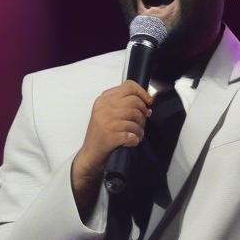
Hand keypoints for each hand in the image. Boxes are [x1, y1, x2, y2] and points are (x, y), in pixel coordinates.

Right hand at [71, 81, 153, 216]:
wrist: (91, 154)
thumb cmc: (103, 133)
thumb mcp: (109, 113)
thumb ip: (125, 105)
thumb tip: (149, 104)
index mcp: (104, 99)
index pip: (129, 86)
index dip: (142, 93)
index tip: (148, 102)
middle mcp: (104, 108)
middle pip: (135, 102)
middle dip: (143, 114)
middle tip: (141, 123)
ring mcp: (106, 122)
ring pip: (136, 119)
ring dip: (140, 129)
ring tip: (136, 134)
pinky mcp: (110, 137)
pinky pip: (133, 135)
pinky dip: (136, 139)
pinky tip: (131, 141)